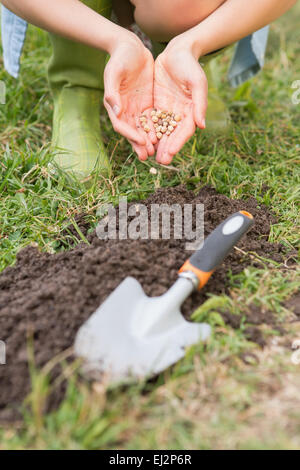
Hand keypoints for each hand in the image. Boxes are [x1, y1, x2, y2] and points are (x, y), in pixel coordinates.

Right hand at [104, 33, 156, 160]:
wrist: (130, 46)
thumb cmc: (119, 58)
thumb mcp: (113, 72)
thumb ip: (113, 93)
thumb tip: (116, 112)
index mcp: (114, 105)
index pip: (122, 125)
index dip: (131, 135)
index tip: (141, 142)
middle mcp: (125, 110)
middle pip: (132, 131)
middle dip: (140, 144)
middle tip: (148, 157)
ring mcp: (136, 107)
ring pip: (143, 128)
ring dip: (149, 141)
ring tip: (157, 153)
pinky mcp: (146, 103)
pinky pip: (153, 119)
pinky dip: (157, 129)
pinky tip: (164, 138)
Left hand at [154, 38, 207, 163]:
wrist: (177, 51)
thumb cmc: (190, 65)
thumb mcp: (197, 82)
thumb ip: (199, 103)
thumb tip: (201, 125)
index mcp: (191, 111)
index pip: (185, 131)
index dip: (178, 142)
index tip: (171, 152)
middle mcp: (180, 114)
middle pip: (173, 135)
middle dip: (167, 148)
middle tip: (160, 162)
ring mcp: (168, 111)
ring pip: (161, 131)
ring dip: (156, 144)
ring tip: (150, 156)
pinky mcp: (157, 106)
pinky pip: (152, 121)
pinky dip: (148, 131)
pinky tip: (141, 141)